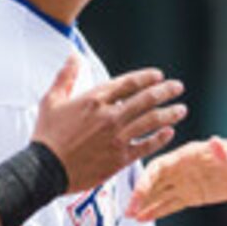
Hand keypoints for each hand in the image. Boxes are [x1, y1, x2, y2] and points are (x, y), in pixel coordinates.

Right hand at [33, 62, 184, 193]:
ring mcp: (116, 138)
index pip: (129, 83)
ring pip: (151, 121)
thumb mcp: (51, 100)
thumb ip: (65, 77)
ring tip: (181, 109)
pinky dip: (160, 138)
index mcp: (94, 100)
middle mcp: (109, 116)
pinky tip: (169, 132)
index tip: (158, 76)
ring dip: (169, 113)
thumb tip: (74, 56)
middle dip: (165, 91)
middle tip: (177, 87)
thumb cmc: (47, 135)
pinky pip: (146, 146)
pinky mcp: (119, 158)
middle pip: (146, 99)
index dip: (147, 77)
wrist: (45, 169)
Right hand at [128, 135, 226, 221]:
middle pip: (153, 182)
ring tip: (131, 217)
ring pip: (159, 194)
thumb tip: (214, 142)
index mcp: (186, 156)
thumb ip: (222, 151)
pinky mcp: (192, 195)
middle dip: (140, 196)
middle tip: (128, 211)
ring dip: (145, 205)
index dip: (145, 181)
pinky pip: (170, 204)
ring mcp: (186, 183)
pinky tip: (145, 218)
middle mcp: (182, 169)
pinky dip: (157, 211)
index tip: (137, 195)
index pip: (158, 167)